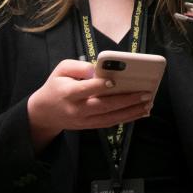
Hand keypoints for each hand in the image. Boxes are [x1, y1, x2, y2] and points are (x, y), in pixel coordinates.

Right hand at [26, 59, 151, 149]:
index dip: (99, 86)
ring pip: (110, 118)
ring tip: (148, 104)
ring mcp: (84, 120)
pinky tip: (140, 112)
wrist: (44, 113)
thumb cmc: (56, 86)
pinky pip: (110, 123)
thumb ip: (77, 66)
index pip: (85, 90)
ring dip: (131, 112)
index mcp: (68, 93)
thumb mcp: (60, 70)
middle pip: (103, 106)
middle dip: (126, 100)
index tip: (114, 81)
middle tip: (145, 94)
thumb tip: (95, 68)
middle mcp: (77, 109)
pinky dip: (127, 118)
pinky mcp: (90, 126)